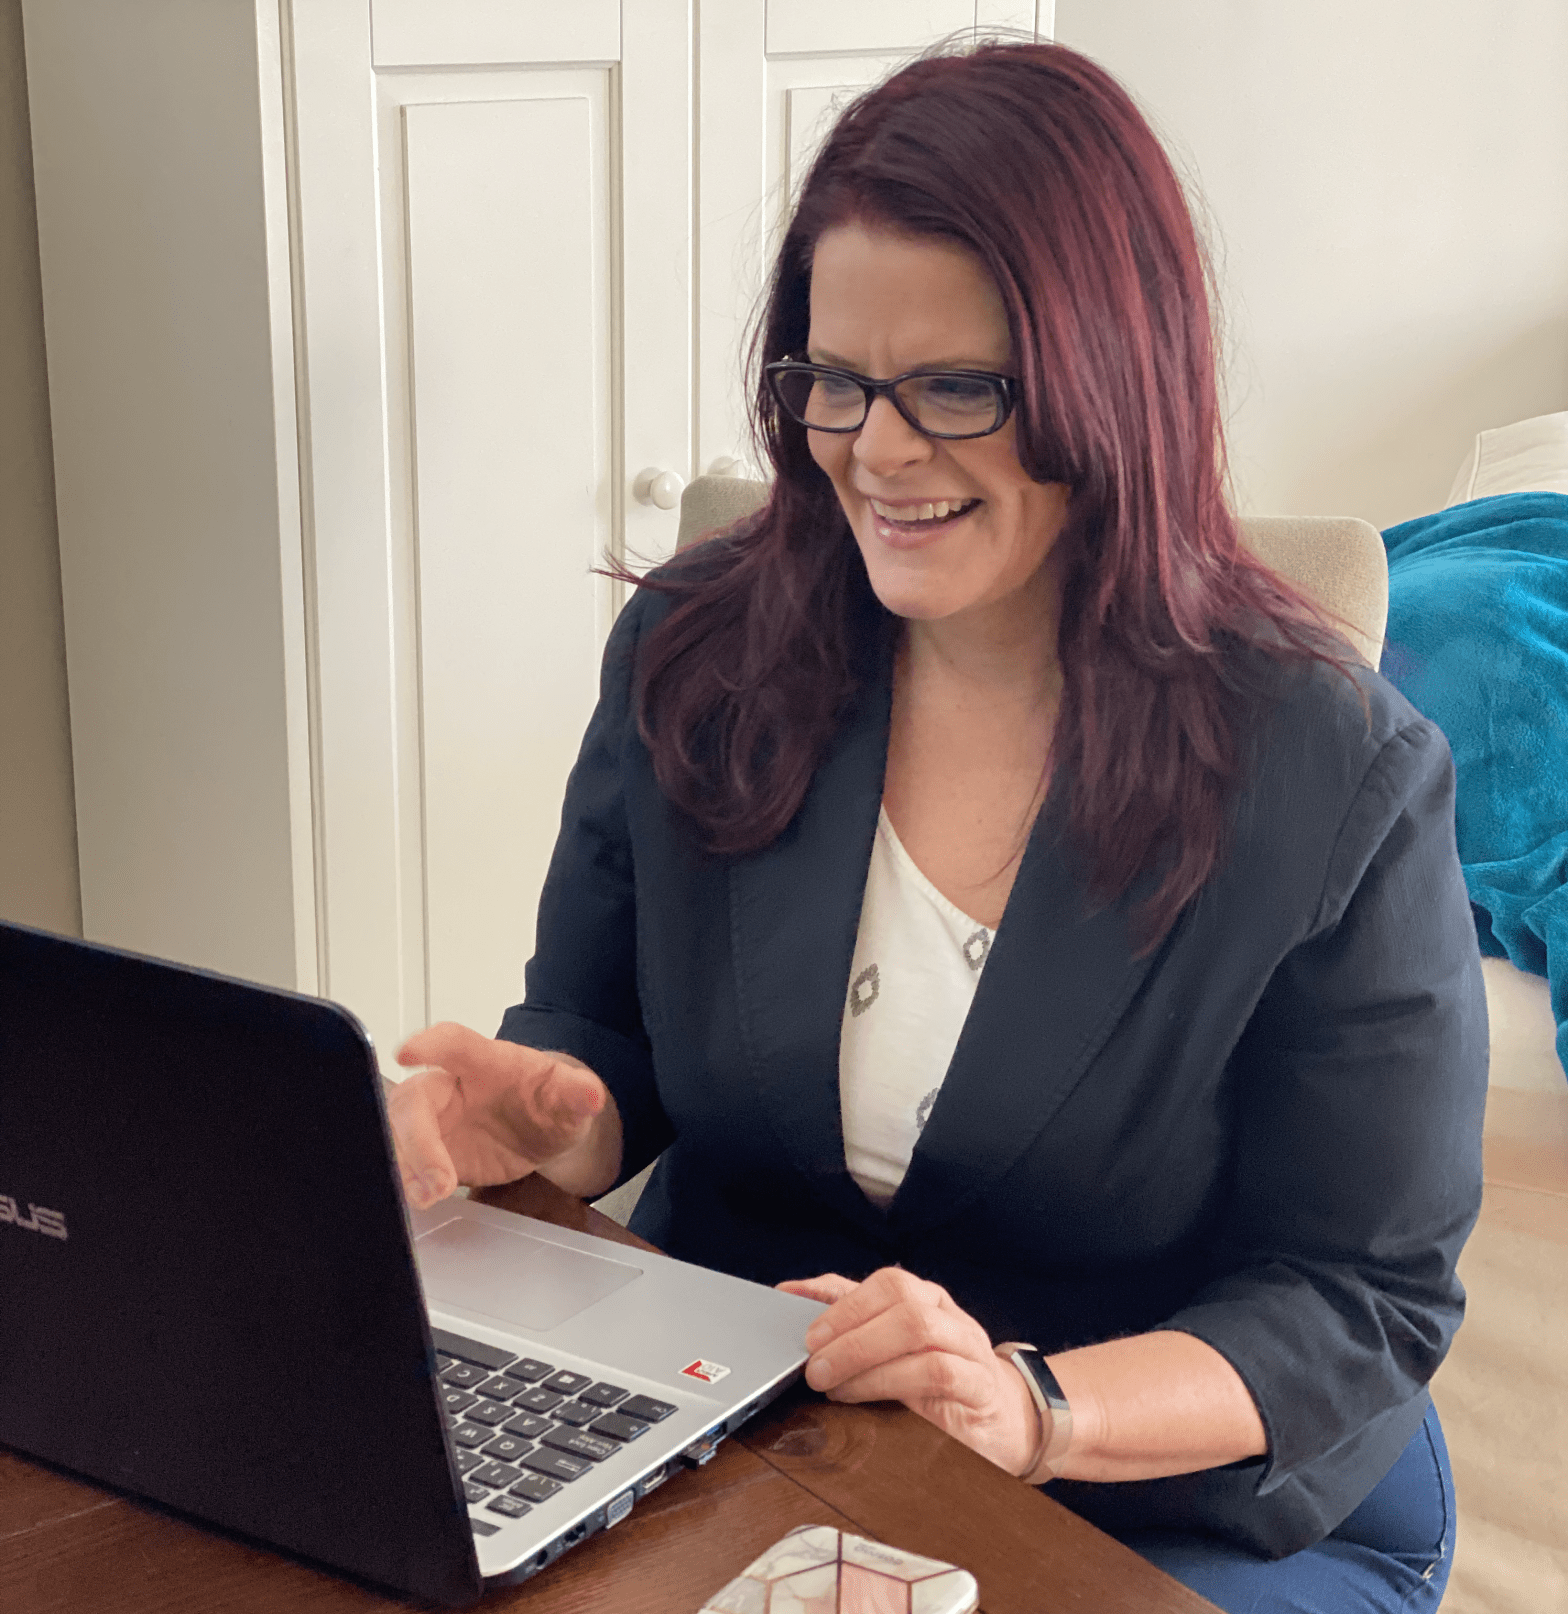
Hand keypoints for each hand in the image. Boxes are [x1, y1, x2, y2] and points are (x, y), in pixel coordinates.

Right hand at [388, 1022, 607, 1208]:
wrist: (543, 1131)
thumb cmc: (546, 1100)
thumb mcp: (570, 1095)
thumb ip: (577, 1093)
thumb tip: (592, 1094)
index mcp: (483, 1061)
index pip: (454, 1043)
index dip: (430, 1045)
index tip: (408, 1052)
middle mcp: (449, 1088)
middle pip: (414, 1100)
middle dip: (416, 1137)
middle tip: (437, 1178)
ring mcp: (433, 1123)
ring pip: (398, 1135)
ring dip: (407, 1166)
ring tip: (427, 1196)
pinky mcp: (428, 1157)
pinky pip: (404, 1167)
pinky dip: (406, 1184)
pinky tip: (419, 1202)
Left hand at [776, 1268, 1038, 1477]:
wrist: (1010, 1421)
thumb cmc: (944, 1381)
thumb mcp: (895, 1349)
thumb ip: (851, 1320)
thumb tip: (793, 1294)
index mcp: (926, 1300)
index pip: (883, 1282)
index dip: (836, 1297)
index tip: (796, 1317)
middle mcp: (947, 1315)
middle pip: (899, 1297)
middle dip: (847, 1326)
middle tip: (812, 1360)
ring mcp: (967, 1347)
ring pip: (916, 1328)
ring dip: (864, 1355)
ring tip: (830, 1381)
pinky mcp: (979, 1386)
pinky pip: (938, 1372)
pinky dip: (892, 1381)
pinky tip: (864, 1396)